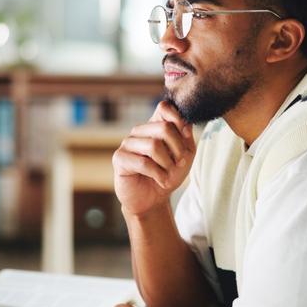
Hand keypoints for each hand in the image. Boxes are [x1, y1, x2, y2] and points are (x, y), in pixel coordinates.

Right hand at [112, 101, 195, 215]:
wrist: (153, 199)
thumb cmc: (168, 174)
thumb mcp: (185, 155)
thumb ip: (186, 137)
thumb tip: (186, 124)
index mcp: (154, 125)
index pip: (164, 107)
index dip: (178, 119)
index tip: (187, 135)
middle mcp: (139, 131)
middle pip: (164, 127)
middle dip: (178, 149)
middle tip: (180, 163)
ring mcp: (127, 143)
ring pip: (154, 145)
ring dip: (168, 164)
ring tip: (169, 173)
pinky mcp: (119, 158)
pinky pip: (143, 162)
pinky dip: (158, 174)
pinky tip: (160, 180)